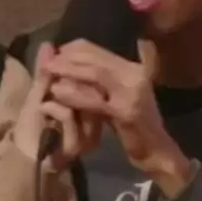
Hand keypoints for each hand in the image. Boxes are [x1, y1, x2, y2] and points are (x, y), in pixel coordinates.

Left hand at [13, 42, 102, 167]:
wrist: (22, 161)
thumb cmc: (31, 128)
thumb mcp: (39, 95)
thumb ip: (46, 72)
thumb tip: (48, 44)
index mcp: (89, 108)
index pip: (97, 78)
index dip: (79, 62)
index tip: (59, 55)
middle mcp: (94, 121)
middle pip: (94, 86)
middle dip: (70, 73)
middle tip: (51, 71)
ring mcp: (87, 135)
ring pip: (85, 98)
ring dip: (62, 90)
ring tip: (48, 93)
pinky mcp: (76, 144)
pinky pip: (69, 114)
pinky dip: (53, 107)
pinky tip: (43, 109)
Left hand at [46, 40, 194, 193]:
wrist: (155, 150)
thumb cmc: (135, 125)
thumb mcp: (121, 96)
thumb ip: (104, 79)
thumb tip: (76, 58)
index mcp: (132, 68)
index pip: (96, 49)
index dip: (72, 49)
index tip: (54, 54)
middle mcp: (134, 74)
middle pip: (94, 58)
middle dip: (66, 58)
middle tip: (46, 62)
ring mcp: (132, 92)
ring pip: (94, 73)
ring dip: (68, 71)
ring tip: (48, 73)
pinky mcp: (125, 111)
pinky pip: (94, 99)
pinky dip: (73, 94)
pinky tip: (57, 93)